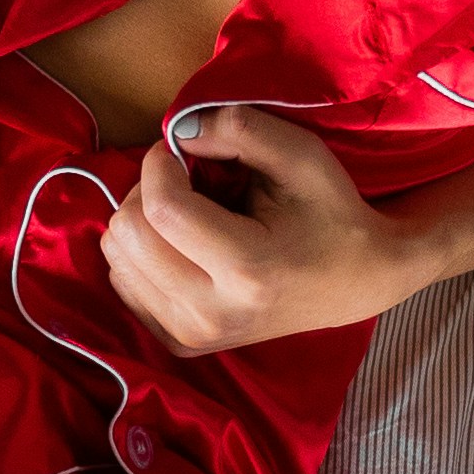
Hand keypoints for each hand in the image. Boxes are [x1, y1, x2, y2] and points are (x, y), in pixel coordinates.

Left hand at [100, 108, 418, 356]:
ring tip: (189, 214)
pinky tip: (182, 245)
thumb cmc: (331, 213)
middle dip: (146, 191)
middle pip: (129, 235)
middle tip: (186, 181)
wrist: (356, 283)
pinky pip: (123, 283)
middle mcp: (213, 313)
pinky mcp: (180, 343)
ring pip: (117, 259)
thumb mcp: (302, 156)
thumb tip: (178, 131)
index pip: (162, 210)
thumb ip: (241, 130)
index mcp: (249, 270)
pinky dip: (142, 253)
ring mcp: (193, 335)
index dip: (158, 164)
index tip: (180, 149)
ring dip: (142, 220)